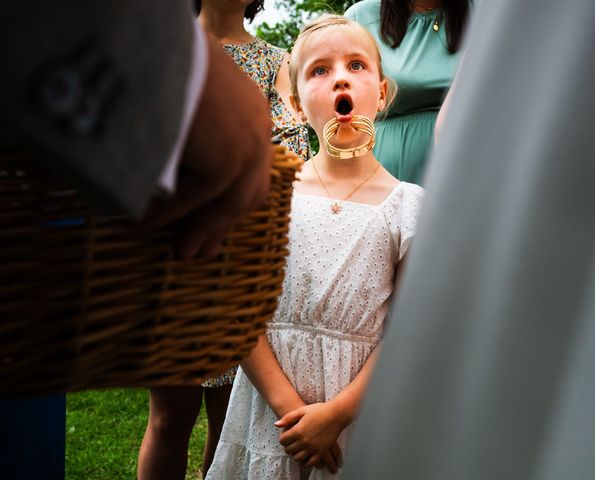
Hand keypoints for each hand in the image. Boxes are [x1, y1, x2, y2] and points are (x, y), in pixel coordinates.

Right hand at [144, 32, 271, 258]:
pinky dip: (173, 213)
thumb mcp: (185, 101)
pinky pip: (200, 195)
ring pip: (229, 201)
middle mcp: (257, 128)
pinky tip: (148, 222)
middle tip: (200, 253)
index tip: (213, 231)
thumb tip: (173, 173)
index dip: (231, 207)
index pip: (250, 173)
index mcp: (252, 114)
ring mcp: (248, 141)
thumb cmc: (159, 62)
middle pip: (249, 193)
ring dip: (201, 229)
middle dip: (223, 226)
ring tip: (178, 252)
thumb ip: (194, 134)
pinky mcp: (229, 152)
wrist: (149, 34)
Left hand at [275, 403, 346, 472]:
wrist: (336, 414)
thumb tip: (276, 424)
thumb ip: (288, 418)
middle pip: (289, 450)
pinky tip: (305, 456)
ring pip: (298, 458)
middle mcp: (305, 441)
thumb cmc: (320, 410)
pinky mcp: (321, 452)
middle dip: (288, 447)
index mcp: (298, 430)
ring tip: (297, 449)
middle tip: (291, 443)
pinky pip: (310, 463)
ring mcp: (313, 448)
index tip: (286, 436)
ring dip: (295, 454)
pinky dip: (305, 461)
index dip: (283, 438)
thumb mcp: (302, 410)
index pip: (283, 440)